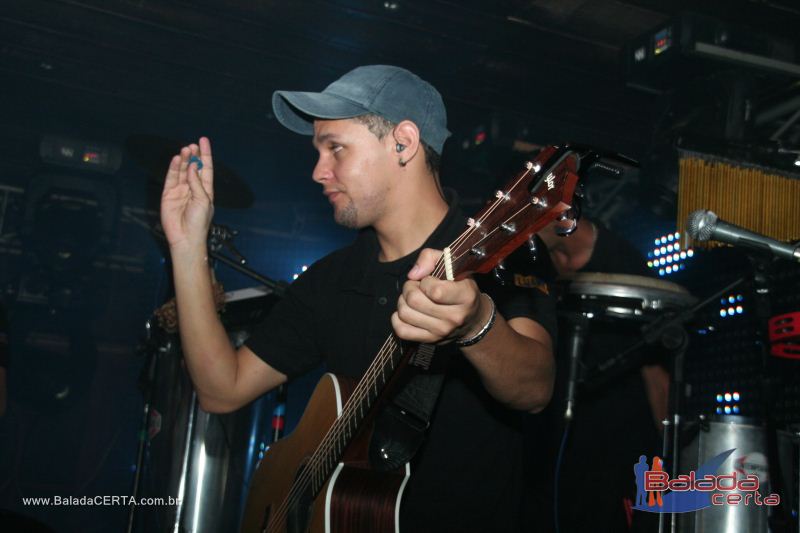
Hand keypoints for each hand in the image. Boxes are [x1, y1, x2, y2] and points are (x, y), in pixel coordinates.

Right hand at [160, 137, 214, 253]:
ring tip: (185, 150)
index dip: (205, 154)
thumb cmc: (199, 222)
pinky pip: (171, 178)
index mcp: (205, 190)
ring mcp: (180, 190)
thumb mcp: (203, 201)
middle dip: (193, 155)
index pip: (206, 168)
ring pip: (182, 170)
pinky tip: (177, 160)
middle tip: (193, 145)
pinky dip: (174, 168)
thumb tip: (193, 167)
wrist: (185, 237)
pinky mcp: (169, 194)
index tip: (203, 141)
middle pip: (193, 167)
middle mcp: (193, 188)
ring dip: (184, 160)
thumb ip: (197, 183)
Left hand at [391, 248, 487, 343]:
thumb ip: (430, 258)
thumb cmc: (459, 286)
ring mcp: (442, 331)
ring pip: (405, 313)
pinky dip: (397, 319)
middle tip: (416, 286)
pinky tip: (407, 311)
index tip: (430, 280)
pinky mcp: (430, 340)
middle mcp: (455, 317)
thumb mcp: (452, 264)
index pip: (434, 291)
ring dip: (403, 302)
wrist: (472, 319)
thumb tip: (413, 274)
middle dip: (409, 288)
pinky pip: (402, 331)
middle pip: (414, 301)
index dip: (426, 281)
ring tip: (412, 298)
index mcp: (465, 296)